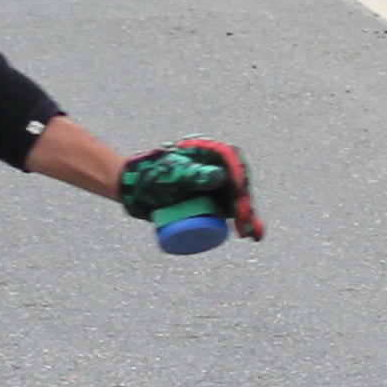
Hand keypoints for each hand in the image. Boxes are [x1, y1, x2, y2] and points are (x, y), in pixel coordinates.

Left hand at [114, 139, 259, 244]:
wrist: (132, 190)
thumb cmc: (150, 176)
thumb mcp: (173, 175)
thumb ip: (193, 174)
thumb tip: (222, 177)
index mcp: (207, 151)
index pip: (231, 160)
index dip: (240, 175)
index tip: (239, 192)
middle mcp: (214, 167)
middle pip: (237, 183)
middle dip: (245, 203)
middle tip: (245, 223)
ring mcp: (213, 185)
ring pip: (237, 199)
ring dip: (249, 216)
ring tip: (255, 235)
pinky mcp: (211, 202)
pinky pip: (230, 211)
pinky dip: (243, 222)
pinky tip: (252, 234)